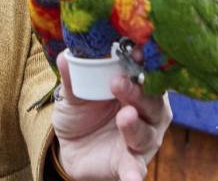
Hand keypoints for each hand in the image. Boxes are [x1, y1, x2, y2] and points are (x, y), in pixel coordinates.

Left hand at [52, 52, 171, 180]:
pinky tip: (133, 180)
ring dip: (136, 126)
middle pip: (151, 102)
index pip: (147, 73)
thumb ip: (73, 77)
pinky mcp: (131, 163)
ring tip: (125, 116)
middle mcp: (148, 113)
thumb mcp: (74, 94)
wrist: (73, 147)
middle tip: (118, 82)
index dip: (142, 62)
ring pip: (146, 133)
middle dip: (137, 92)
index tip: (134, 50)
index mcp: (138, 88)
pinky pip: (135, 169)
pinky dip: (134, 174)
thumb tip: (66, 55)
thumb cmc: (83, 111)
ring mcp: (142, 139)